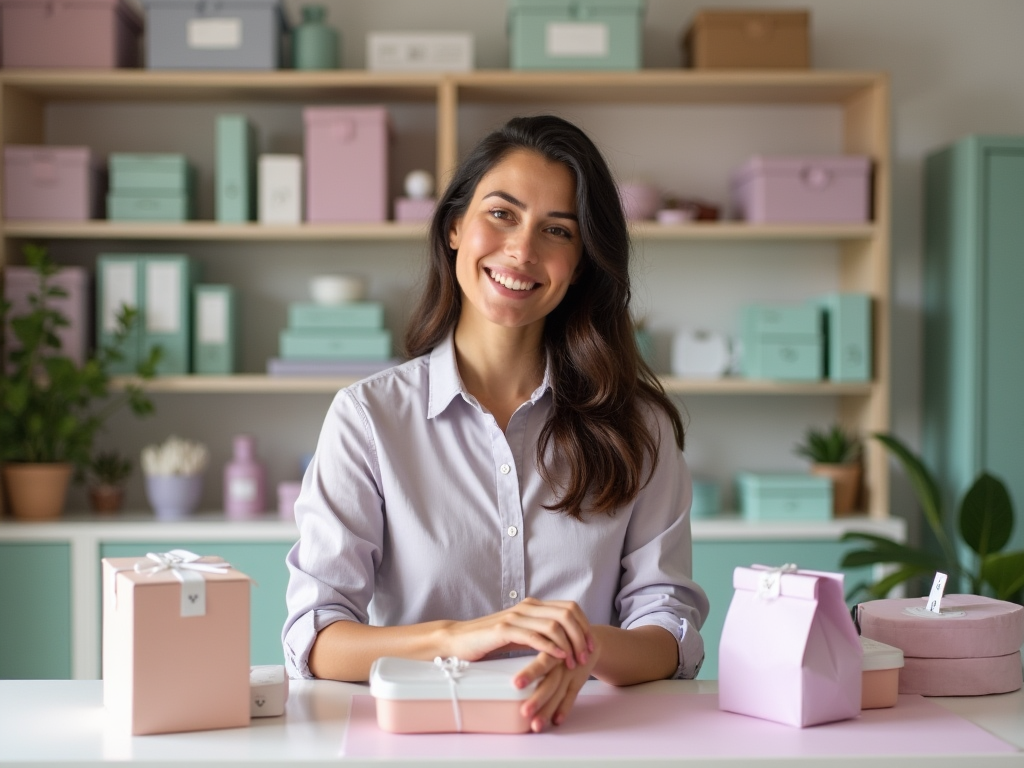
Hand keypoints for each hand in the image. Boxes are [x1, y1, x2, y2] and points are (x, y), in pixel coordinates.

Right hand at [441, 598, 592, 668]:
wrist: (458, 640)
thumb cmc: (489, 640)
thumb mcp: (520, 632)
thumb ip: (538, 631)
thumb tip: (563, 640)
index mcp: (533, 605)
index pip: (570, 607)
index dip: (584, 626)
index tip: (591, 645)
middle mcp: (527, 607)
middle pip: (567, 614)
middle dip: (581, 636)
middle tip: (585, 656)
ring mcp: (516, 617)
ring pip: (553, 625)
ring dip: (568, 645)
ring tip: (573, 662)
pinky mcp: (504, 630)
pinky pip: (534, 636)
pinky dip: (550, 647)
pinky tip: (558, 658)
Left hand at [513, 640, 600, 732]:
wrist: (588, 640)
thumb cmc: (558, 638)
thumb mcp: (545, 634)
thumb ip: (526, 640)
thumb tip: (485, 650)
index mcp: (552, 647)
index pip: (542, 661)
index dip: (530, 673)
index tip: (515, 684)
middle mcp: (564, 661)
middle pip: (552, 680)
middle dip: (539, 697)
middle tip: (524, 712)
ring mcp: (573, 672)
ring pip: (561, 692)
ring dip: (549, 708)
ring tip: (535, 725)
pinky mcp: (579, 680)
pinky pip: (573, 696)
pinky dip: (565, 708)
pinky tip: (556, 720)